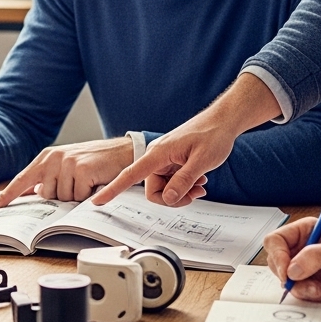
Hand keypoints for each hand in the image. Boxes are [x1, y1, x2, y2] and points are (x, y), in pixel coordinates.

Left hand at [0, 138, 134, 206]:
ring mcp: (67, 163)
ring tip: (87, 182)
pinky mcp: (82, 170)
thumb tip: (34, 193)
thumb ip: (49, 179)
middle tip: (77, 184)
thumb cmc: (93, 162)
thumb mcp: (66, 166)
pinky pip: (78, 197)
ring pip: (63, 199)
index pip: (23, 179)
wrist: (120, 151)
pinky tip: (94, 183)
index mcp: (46, 157)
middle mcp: (54, 158)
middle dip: (62, 196)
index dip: (9, 193)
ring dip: (76, 196)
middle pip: (47, 195)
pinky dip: (88, 195)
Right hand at [94, 73, 277, 206]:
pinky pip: (171, 181)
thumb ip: (183, 181)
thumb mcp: (202, 161)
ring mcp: (164, 159)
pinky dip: (184, 184)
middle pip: (154, 190)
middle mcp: (157, 156)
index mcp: (158, 154)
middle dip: (174, 196)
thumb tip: (167, 198)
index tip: (97, 200)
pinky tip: (199, 178)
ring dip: (182, 190)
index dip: (113, 189)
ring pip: (164, 188)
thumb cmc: (213, 134)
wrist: (222, 121)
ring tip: (200, 182)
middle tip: (195, 192)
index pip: (130, 174)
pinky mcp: (172, 161)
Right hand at [263, 218, 320, 300]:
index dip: (278, 256)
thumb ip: (314, 257)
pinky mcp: (318, 284)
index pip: (276, 241)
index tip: (287, 271)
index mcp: (307, 231)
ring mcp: (310, 268)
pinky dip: (315, 296)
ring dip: (305, 290)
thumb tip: (292, 269)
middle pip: (279, 264)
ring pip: (290, 283)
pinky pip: (304, 293)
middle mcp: (305, 248)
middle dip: (291, 278)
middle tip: (308, 284)